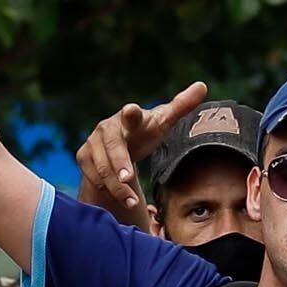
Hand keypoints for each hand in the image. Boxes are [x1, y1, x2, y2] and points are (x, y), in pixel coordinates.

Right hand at [77, 83, 205, 230]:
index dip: (132, 113)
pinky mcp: (83, 156)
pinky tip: (120, 198)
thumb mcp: (163, 121)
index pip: (132, 114)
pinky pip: (93, 177)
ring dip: (117, 186)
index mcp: (130, 117)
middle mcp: (108, 127)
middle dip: (120, 164)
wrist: (121, 142)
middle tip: (129, 180)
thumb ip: (182, 106)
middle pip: (114, 148)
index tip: (131, 110)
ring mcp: (93, 142)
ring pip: (102, 168)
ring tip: (132, 201)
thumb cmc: (145, 131)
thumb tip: (203, 86)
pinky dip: (107, 190)